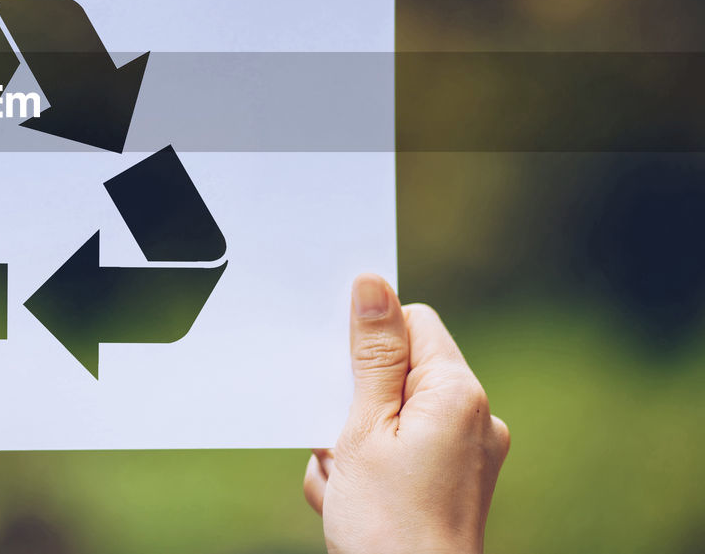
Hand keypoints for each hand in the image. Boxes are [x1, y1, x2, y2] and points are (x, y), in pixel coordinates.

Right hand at [302, 275, 509, 553]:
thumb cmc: (389, 528)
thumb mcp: (364, 428)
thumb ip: (372, 354)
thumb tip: (372, 284)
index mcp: (458, 395)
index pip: (413, 322)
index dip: (369, 338)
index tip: (336, 370)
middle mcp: (474, 419)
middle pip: (399, 371)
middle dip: (353, 404)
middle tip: (337, 445)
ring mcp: (467, 454)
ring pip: (390, 417)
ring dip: (352, 444)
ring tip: (344, 486)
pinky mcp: (454, 482)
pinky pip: (401, 453)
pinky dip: (369, 471)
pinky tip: (352, 503)